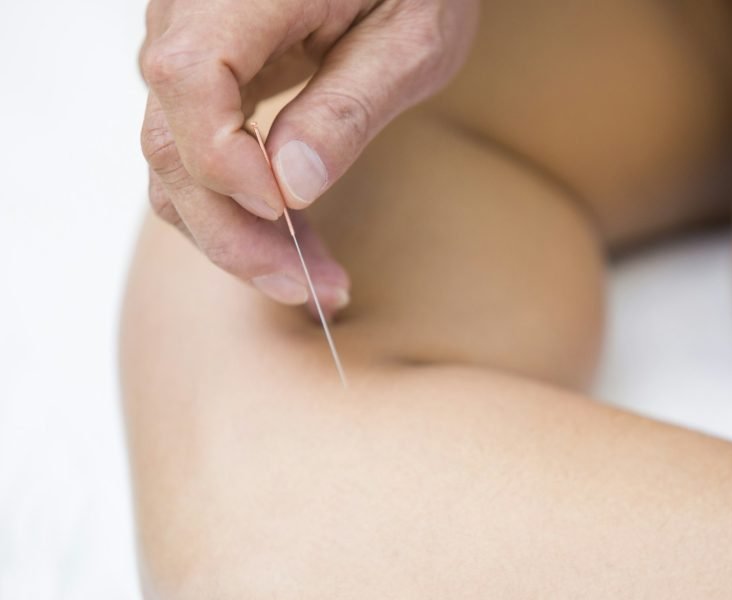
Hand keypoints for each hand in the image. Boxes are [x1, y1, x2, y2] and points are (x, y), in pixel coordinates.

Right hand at [139, 0, 478, 314]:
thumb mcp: (411, 38)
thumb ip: (349, 106)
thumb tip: (291, 187)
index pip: (188, 76)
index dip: (224, 159)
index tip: (285, 212)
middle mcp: (193, 11)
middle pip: (169, 139)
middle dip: (234, 232)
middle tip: (311, 289)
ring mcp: (192, 46)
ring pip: (175, 161)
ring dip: (237, 235)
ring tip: (315, 280)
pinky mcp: (210, 77)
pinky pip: (198, 152)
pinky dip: (239, 210)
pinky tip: (294, 244)